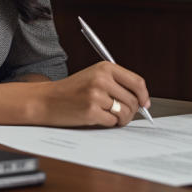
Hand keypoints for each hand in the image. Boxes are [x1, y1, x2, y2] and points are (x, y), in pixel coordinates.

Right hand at [30, 61, 150, 126]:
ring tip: (112, 117)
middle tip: (124, 115)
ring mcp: (96, 95)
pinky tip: (99, 119)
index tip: (145, 104)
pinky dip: (109, 124)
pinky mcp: (91, 111)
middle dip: (132, 111)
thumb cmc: (72, 90)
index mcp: (105, 68)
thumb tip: (141, 100)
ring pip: (125, 112)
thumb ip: (116, 83)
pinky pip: (112, 122)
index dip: (144, 95)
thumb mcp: (94, 77)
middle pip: (133, 100)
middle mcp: (102, 79)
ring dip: (121, 119)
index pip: (137, 82)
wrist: (46, 100)